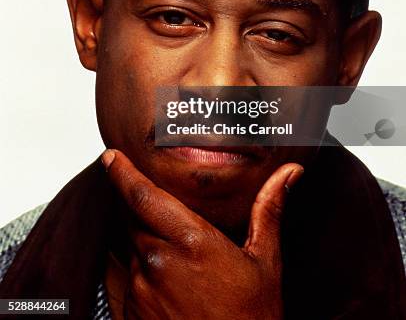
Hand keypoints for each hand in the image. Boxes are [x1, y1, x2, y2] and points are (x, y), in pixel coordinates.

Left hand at [102, 149, 302, 319]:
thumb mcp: (265, 262)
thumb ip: (269, 210)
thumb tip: (289, 172)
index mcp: (190, 241)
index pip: (142, 196)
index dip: (122, 173)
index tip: (111, 157)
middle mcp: (158, 262)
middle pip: (134, 218)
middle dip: (141, 207)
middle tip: (163, 210)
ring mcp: (142, 289)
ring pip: (134, 248)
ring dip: (148, 242)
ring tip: (180, 259)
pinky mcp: (133, 311)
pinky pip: (132, 278)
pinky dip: (146, 271)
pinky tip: (174, 284)